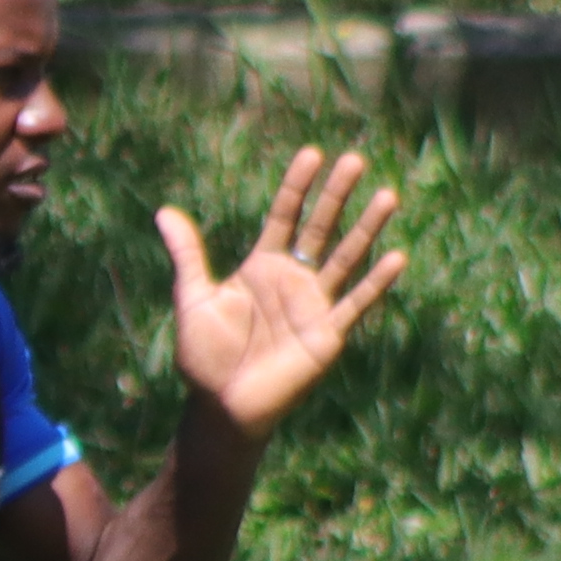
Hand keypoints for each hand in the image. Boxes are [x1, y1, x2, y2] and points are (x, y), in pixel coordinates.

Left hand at [165, 145, 410, 439]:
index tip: (312, 154)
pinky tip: (396, 257)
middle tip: (356, 160)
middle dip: (337, 195)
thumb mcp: (193, 298)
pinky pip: (356, 304)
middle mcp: (293, 280)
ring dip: (366, 228)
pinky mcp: (328, 335)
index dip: (297, 187)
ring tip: (387, 196)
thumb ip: (188, 255)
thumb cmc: (205, 356)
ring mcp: (314, 305)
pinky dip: (376, 282)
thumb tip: (164, 212)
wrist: (221, 407)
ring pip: (346, 258)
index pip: (284, 216)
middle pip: (320, 229)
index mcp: (262, 266)